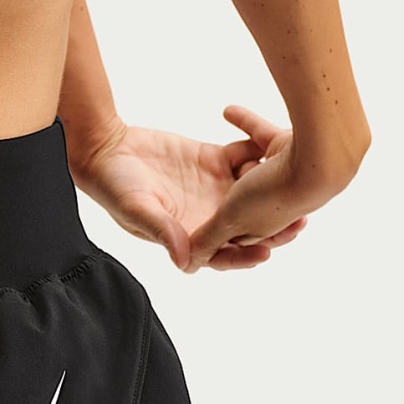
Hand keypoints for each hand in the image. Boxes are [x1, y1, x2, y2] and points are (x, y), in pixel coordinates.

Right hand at [67, 105, 308, 272]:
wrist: (105, 149)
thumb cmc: (114, 187)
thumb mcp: (137, 210)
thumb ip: (162, 231)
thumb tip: (186, 261)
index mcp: (192, 235)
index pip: (227, 253)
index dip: (248, 254)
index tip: (267, 251)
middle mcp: (209, 215)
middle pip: (250, 225)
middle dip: (275, 224)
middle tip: (298, 219)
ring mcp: (214, 187)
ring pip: (253, 191)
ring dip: (272, 185)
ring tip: (290, 176)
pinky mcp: (211, 159)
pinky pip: (241, 157)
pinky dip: (255, 150)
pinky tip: (267, 142)